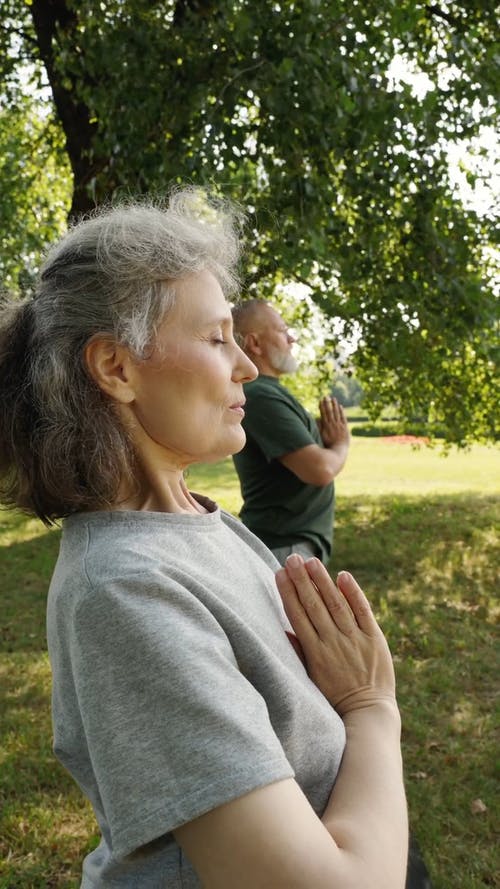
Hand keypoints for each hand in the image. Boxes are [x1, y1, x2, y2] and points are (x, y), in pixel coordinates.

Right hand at [276, 556, 395, 715]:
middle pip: (314, 605)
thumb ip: (299, 652)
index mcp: (314, 652)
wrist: (368, 712)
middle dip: (301, 580)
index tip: (279, 573)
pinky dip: (353, 593)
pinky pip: (363, 612)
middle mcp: (333, 643)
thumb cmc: (335, 696)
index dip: (287, 593)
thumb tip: (284, 629)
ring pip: (335, 604)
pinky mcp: (374, 639)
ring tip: (311, 561)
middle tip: (292, 558)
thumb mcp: (311, 678)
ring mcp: (354, 640)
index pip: (297, 616)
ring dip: (322, 581)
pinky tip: (343, 576)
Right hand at [317, 397, 349, 448]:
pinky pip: (343, 417)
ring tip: (333, 398)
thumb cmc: (328, 446)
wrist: (338, 450)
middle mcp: (332, 424)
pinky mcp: (345, 427)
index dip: (322, 406)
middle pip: (330, 411)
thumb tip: (317, 419)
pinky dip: (342, 411)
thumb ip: (319, 427)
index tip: (320, 400)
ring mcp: (339, 425)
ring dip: (334, 405)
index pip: (323, 413)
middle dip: (327, 403)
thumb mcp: (321, 436)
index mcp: (326, 426)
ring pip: (337, 413)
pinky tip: (340, 406)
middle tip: (326, 396)